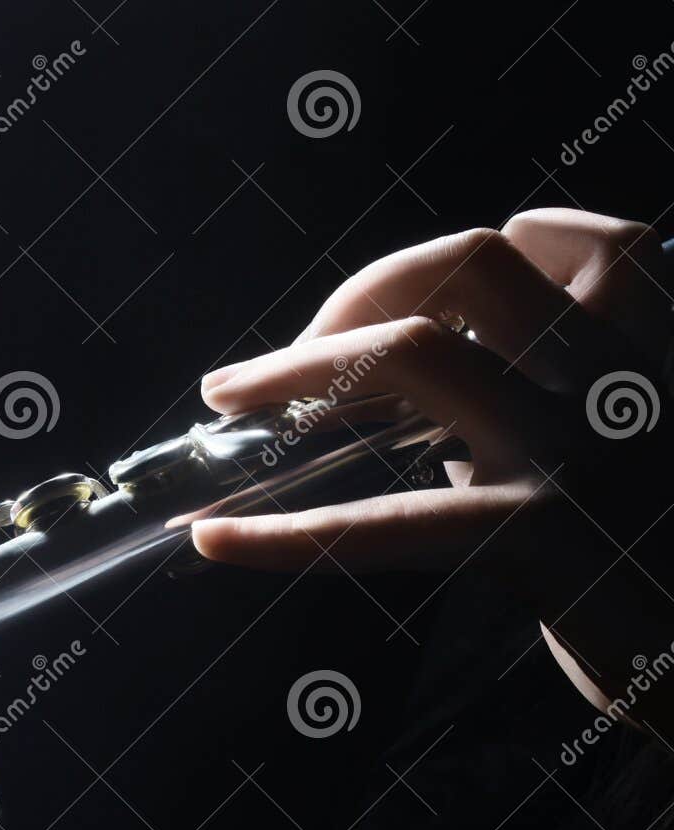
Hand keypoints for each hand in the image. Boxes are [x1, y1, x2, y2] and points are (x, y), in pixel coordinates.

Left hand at [191, 208, 673, 728]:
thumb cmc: (659, 573)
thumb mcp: (620, 459)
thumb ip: (537, 412)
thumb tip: (411, 405)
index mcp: (651, 353)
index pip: (565, 240)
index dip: (453, 265)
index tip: (375, 314)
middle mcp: (624, 381)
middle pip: (473, 262)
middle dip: (359, 290)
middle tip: (289, 360)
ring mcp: (583, 454)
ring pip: (418, 353)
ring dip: (295, 365)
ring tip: (224, 396)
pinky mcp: (543, 539)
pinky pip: (387, 523)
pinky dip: (284, 536)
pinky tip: (216, 542)